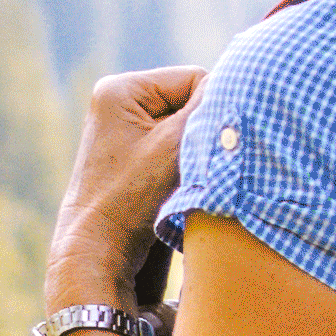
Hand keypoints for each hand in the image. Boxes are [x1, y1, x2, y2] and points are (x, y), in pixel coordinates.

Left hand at [48, 63, 201, 313]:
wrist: (96, 256)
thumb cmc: (129, 200)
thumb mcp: (175, 146)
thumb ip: (208, 109)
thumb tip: (239, 80)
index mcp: (119, 90)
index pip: (194, 79)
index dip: (209, 110)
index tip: (202, 147)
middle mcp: (118, 106)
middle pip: (189, 104)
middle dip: (200, 133)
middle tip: (192, 166)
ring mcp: (125, 134)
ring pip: (186, 131)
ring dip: (195, 153)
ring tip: (183, 181)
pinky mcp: (133, 162)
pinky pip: (176, 152)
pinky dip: (186, 168)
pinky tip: (178, 190)